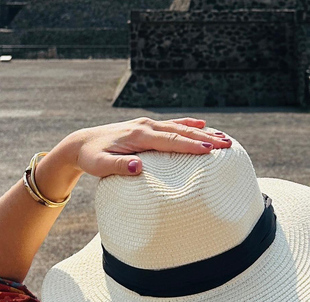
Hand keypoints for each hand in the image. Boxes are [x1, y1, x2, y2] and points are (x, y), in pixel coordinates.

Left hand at [35, 117, 231, 201]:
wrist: (81, 143)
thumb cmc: (91, 158)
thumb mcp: (100, 166)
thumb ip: (119, 167)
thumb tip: (139, 167)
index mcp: (139, 136)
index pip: (170, 141)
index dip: (191, 145)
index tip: (210, 150)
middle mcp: (146, 126)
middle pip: (181, 132)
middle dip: (206, 139)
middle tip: (228, 145)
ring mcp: (147, 125)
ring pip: (180, 127)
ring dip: (203, 132)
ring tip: (224, 138)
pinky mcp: (147, 127)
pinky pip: (173, 126)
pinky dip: (189, 126)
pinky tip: (203, 127)